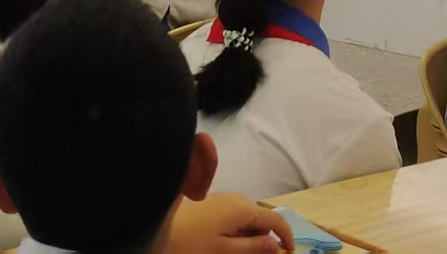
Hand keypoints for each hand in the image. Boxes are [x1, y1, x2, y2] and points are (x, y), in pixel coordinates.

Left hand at [168, 195, 293, 253]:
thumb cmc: (192, 244)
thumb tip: (276, 243)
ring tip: (240, 250)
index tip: (289, 253)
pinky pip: (233, 214)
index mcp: (241, 208)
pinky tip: (226, 241)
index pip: (274, 219)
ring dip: (250, 234)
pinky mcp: (210, 202)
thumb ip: (253, 247)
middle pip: (261, 217)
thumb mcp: (225, 251)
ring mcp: (221, 198)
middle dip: (265, 237)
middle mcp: (234, 198)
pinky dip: (237, 228)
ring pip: (247, 216)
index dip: (286, 236)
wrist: (156, 227)